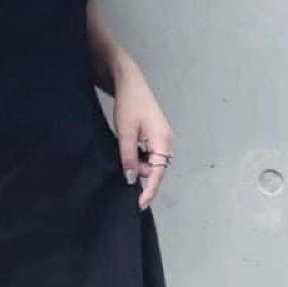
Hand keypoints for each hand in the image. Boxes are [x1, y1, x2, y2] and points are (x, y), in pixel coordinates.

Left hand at [112, 60, 174, 210]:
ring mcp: (161, 139)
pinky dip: (137, 158)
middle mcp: (166, 142)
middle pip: (155, 170)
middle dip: (140, 176)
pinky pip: (148, 155)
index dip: (149, 190)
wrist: (130, 82)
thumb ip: (128, 157)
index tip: (140, 204)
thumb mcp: (124, 133)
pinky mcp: (154, 136)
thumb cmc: (129, 105)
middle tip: (121, 173)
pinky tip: (125, 154)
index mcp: (163, 142)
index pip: (157, 173)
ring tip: (121, 158)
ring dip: (137, 166)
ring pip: (150, 163)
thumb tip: (130, 179)